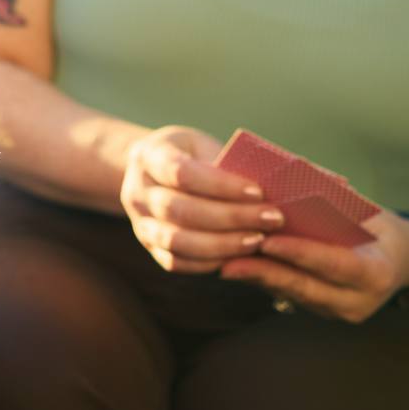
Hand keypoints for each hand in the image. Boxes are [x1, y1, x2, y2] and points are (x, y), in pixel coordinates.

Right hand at [120, 125, 281, 272]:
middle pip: (180, 210)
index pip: (181, 173)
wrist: (155, 172)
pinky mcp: (149, 247)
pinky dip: (210, 262)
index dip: (221, 185)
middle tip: (271, 219)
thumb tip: (271, 192)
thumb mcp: (203, 147)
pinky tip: (238, 255)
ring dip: (223, 244)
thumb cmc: (192, 156)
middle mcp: (137, 191)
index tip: (259, 192)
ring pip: (176, 241)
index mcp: (149, 157)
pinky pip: (176, 262)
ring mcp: (139, 222)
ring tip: (259, 240)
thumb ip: (226, 166)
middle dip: (231, 217)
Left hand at [219, 211, 408, 322]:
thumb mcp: (367, 212)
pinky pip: (291, 296)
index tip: (267, 241)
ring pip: (293, 294)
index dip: (299, 253)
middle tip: (229, 260)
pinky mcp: (324, 313)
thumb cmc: (379, 226)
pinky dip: (264, 281)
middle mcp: (360, 301)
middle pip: (306, 287)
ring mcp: (342, 312)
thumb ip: (335, 202)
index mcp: (377, 273)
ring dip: (257, 278)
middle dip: (265, 272)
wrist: (401, 259)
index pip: (334, 264)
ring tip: (224, 263)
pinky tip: (237, 267)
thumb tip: (295, 177)